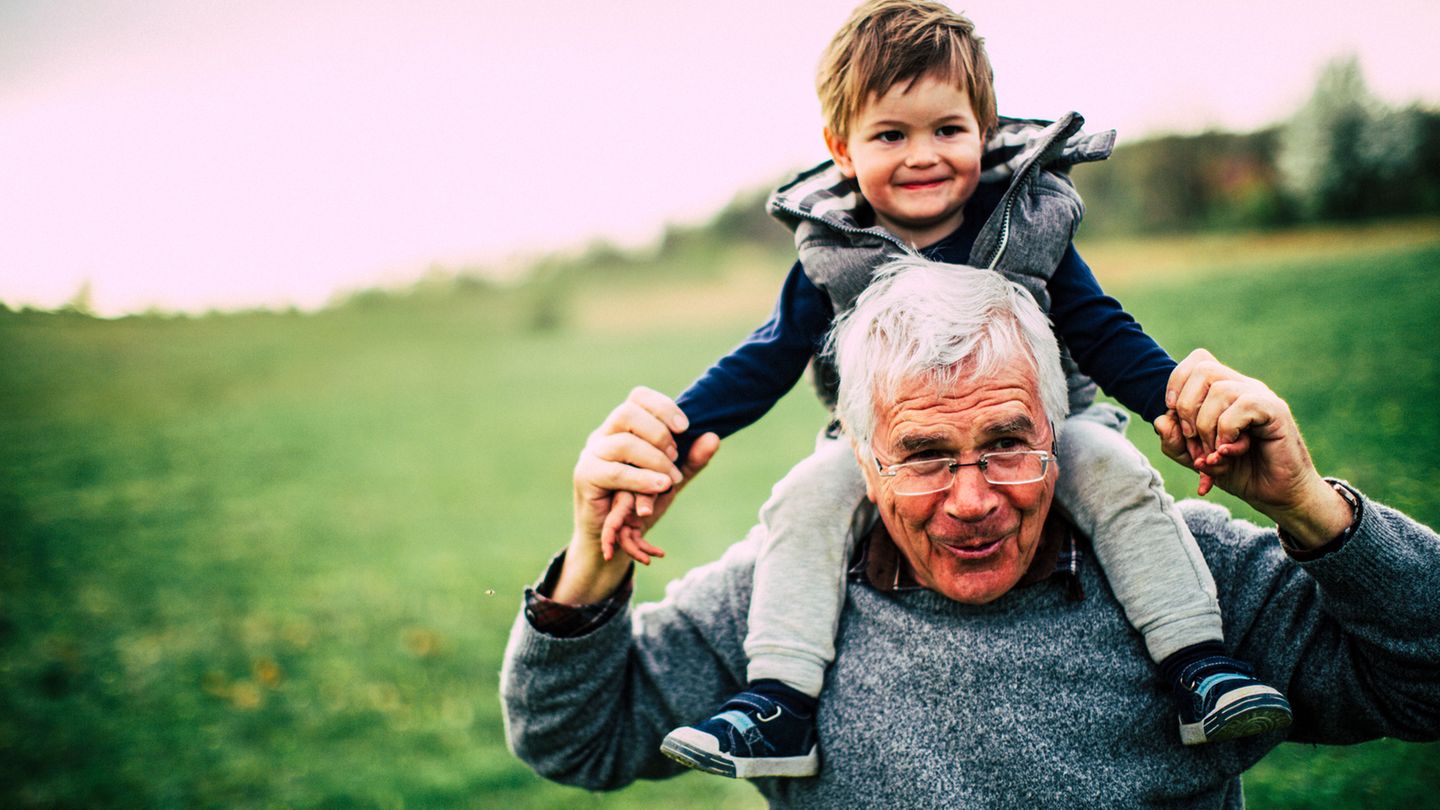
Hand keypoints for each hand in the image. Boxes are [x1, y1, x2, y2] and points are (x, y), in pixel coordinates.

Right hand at [558, 388, 717, 602]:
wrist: (612, 541)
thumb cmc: (640, 503)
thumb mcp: (670, 479)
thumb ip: (690, 459)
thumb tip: (713, 437)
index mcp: (622, 428)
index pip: (638, 398)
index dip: (663, 406)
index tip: (684, 427)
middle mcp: (603, 435)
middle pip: (628, 412)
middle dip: (659, 433)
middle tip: (674, 457)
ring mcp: (591, 454)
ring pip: (623, 442)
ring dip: (655, 459)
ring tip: (669, 480)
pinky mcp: (585, 476)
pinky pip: (615, 472)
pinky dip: (642, 479)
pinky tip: (659, 486)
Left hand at [1155, 350, 1348, 546]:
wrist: (1275, 495)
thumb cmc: (1238, 472)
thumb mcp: (1195, 459)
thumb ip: (1173, 442)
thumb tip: (1162, 420)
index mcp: (1224, 391)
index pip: (1198, 360)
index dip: (1177, 382)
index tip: (1174, 414)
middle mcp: (1242, 387)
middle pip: (1203, 370)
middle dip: (1187, 408)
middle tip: (1194, 439)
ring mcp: (1260, 396)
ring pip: (1220, 390)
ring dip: (1206, 427)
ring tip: (1215, 452)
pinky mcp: (1275, 411)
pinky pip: (1243, 405)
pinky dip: (1227, 431)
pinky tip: (1230, 450)